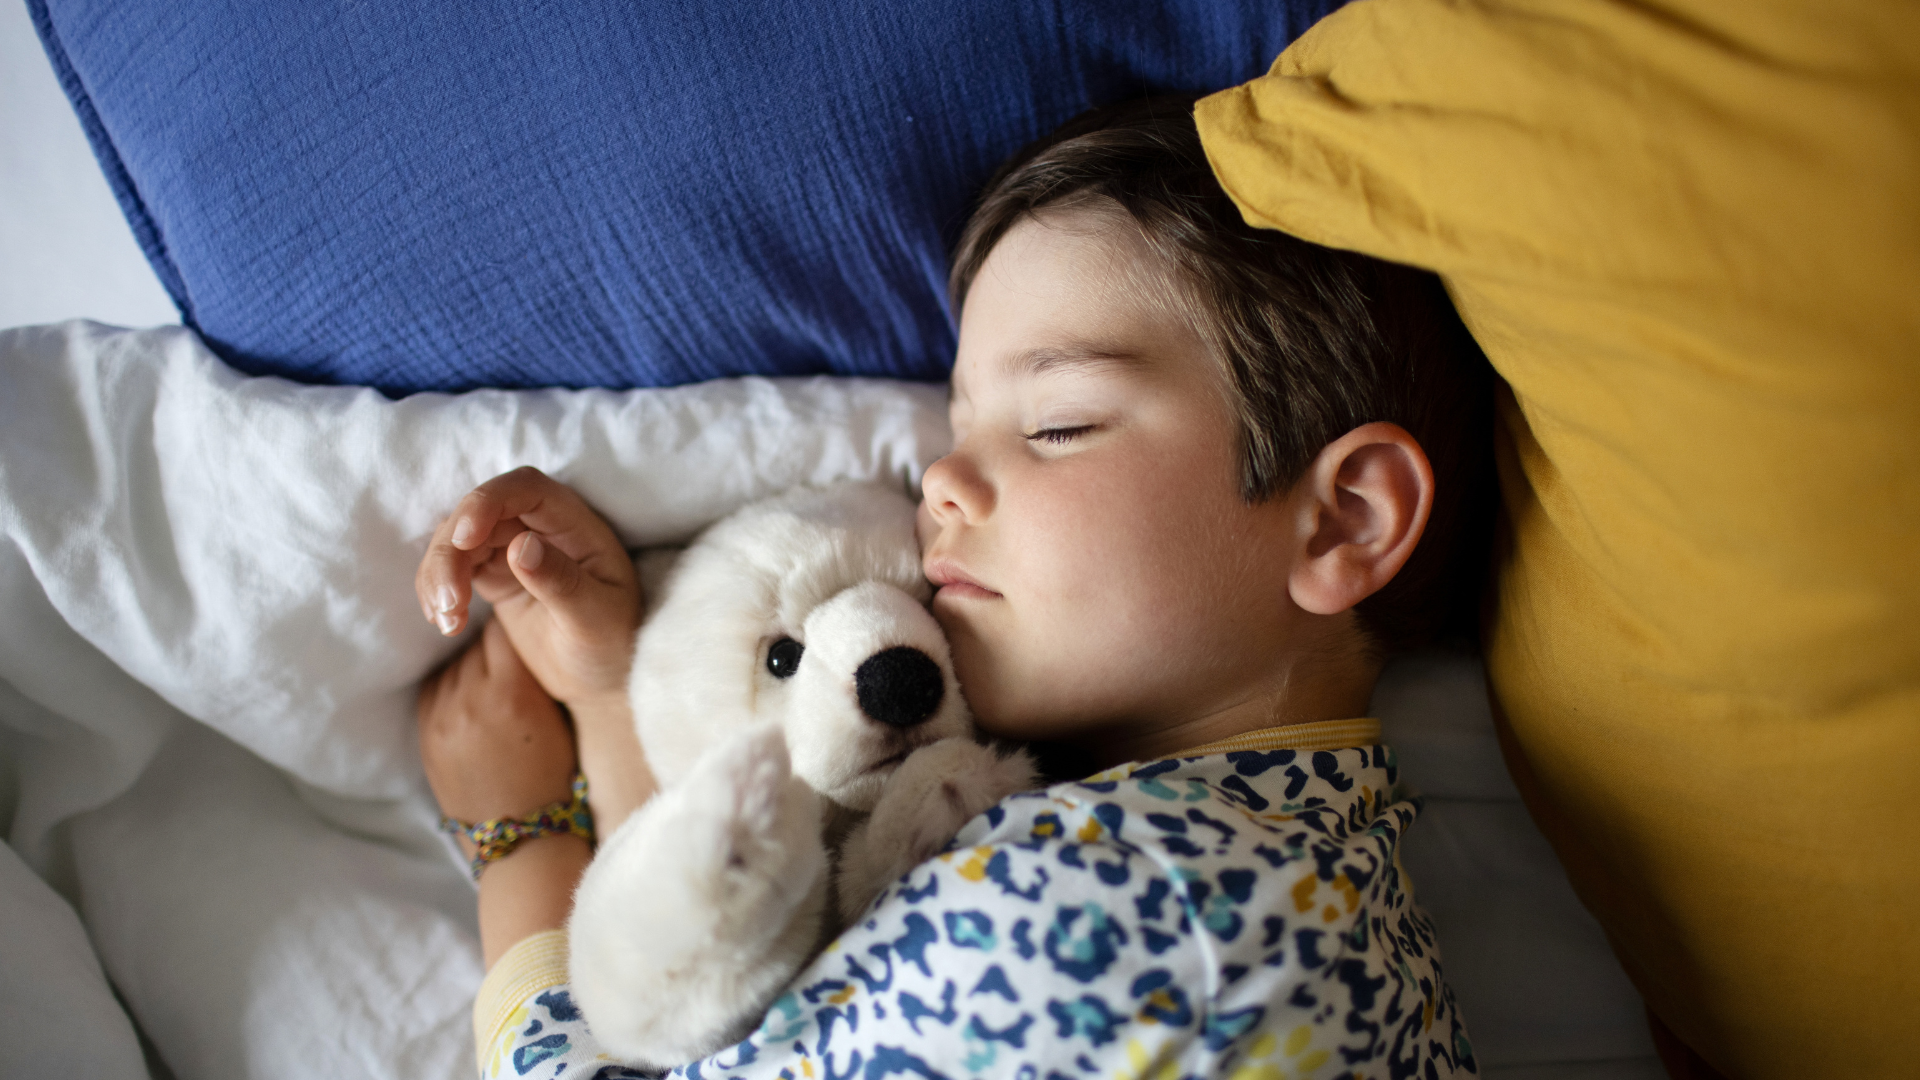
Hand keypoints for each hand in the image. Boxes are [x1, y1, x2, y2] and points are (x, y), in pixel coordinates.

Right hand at [415, 466, 641, 710]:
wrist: (603, 675)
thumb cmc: (612, 644)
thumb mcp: (596, 618)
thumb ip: (562, 582)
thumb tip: (521, 546)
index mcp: (575, 526)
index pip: (525, 489)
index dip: (488, 503)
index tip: (464, 539)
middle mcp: (541, 527)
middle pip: (478, 512)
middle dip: (451, 552)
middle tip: (449, 603)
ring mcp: (513, 548)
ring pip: (457, 538)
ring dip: (439, 573)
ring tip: (447, 622)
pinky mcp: (494, 574)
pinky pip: (453, 566)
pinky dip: (438, 589)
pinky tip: (446, 623)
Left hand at [418, 618, 577, 825]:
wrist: (519, 835)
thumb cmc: (553, 777)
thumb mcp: (558, 718)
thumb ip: (538, 673)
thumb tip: (522, 634)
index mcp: (512, 693)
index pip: (502, 630)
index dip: (517, 628)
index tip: (526, 628)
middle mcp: (470, 699)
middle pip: (475, 642)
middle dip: (495, 645)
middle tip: (513, 653)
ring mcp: (441, 716)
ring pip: (455, 662)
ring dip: (473, 663)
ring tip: (494, 678)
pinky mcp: (425, 731)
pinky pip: (437, 686)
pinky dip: (454, 684)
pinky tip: (473, 695)